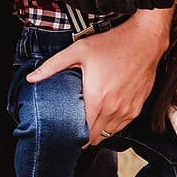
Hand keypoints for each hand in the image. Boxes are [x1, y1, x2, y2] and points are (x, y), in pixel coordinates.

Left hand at [26, 7, 171, 146]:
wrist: (145, 39)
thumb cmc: (113, 44)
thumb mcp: (79, 50)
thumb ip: (53, 66)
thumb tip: (31, 78)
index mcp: (97, 98)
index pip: (83, 132)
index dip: (73, 134)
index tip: (67, 130)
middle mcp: (114, 108)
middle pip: (96, 137)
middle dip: (84, 135)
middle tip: (76, 127)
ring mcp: (128, 109)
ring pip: (110, 133)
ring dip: (99, 130)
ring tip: (91, 119)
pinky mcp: (138, 106)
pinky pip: (123, 125)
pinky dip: (114, 124)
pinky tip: (107, 113)